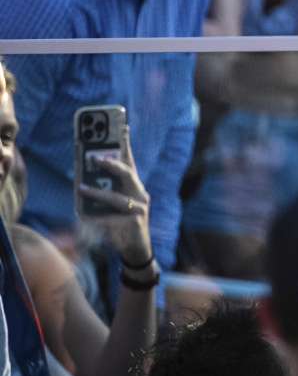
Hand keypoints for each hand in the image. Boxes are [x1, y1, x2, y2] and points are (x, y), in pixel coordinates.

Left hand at [77, 127, 152, 268]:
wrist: (136, 249)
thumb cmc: (121, 223)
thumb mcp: (112, 204)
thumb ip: (104, 190)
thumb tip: (81, 178)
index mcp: (133, 186)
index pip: (130, 161)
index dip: (126, 144)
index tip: (121, 127)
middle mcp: (139, 193)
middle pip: (129, 175)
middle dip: (113, 165)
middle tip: (96, 158)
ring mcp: (139, 208)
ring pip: (118, 198)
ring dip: (98, 193)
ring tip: (81, 189)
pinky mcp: (134, 223)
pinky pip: (113, 218)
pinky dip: (98, 218)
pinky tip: (84, 218)